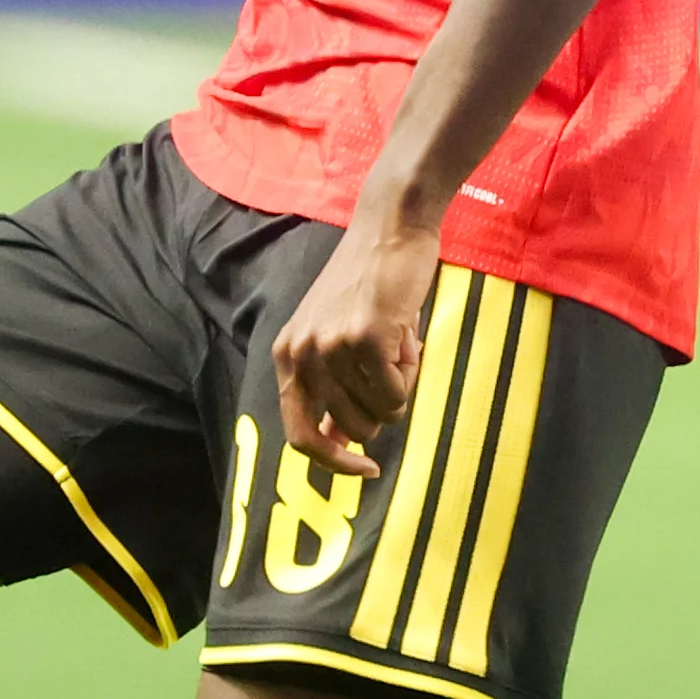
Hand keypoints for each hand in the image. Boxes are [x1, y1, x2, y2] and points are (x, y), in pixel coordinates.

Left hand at [271, 206, 439, 475]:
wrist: (390, 227)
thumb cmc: (370, 284)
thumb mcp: (336, 338)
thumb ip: (333, 389)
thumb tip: (339, 441)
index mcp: (288, 356)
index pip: (300, 436)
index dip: (335, 462)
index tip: (368, 470)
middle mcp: (301, 354)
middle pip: (350, 430)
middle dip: (382, 410)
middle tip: (391, 365)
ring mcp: (330, 347)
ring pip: (379, 414)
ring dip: (399, 386)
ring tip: (395, 342)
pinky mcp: (365, 339)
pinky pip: (397, 392)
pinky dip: (411, 373)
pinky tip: (406, 335)